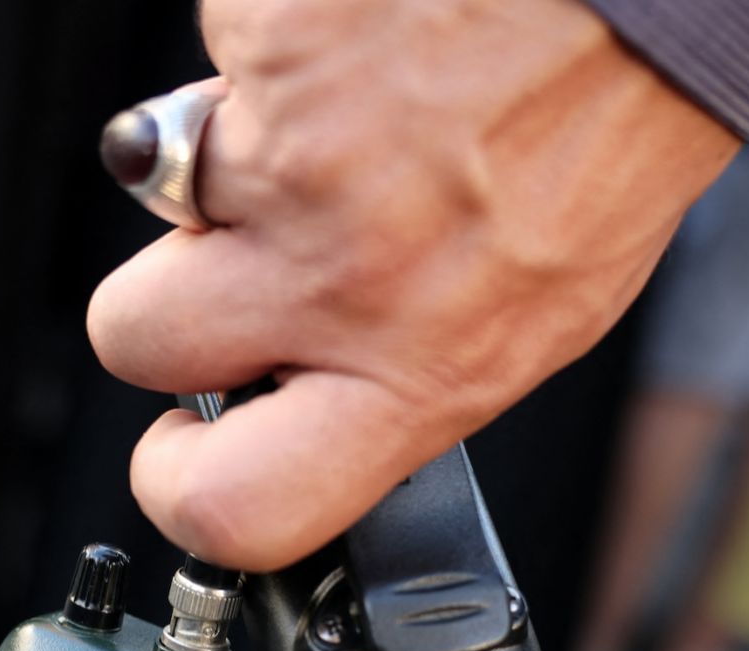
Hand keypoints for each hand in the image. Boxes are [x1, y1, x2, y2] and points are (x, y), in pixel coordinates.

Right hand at [88, 0, 738, 570]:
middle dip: (163, 288)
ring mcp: (297, 160)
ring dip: (230, 158)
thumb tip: (310, 390)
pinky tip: (359, 50)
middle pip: (135, 336)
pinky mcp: (270, 44)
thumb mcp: (539, 310)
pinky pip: (214, 63)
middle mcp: (348, 278)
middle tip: (232, 258)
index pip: (241, 506)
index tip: (181, 446)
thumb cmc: (613, 130)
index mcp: (424, 372)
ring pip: (158, 185)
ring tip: (341, 124)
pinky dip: (267, 55)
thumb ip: (408, 368)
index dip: (175, 486)